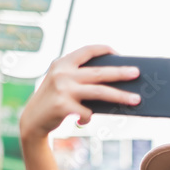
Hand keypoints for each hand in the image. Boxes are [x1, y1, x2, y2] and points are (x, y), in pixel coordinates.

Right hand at [19, 45, 140, 139]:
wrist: (32, 120)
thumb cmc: (54, 100)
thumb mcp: (62, 83)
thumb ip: (80, 78)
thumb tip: (114, 81)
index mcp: (62, 63)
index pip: (87, 50)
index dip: (104, 49)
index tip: (119, 53)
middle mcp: (62, 73)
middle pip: (100, 73)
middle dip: (121, 73)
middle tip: (138, 73)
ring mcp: (63, 89)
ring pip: (100, 92)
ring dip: (121, 96)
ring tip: (136, 100)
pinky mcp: (64, 106)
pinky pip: (88, 112)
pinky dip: (88, 117)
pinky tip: (81, 119)